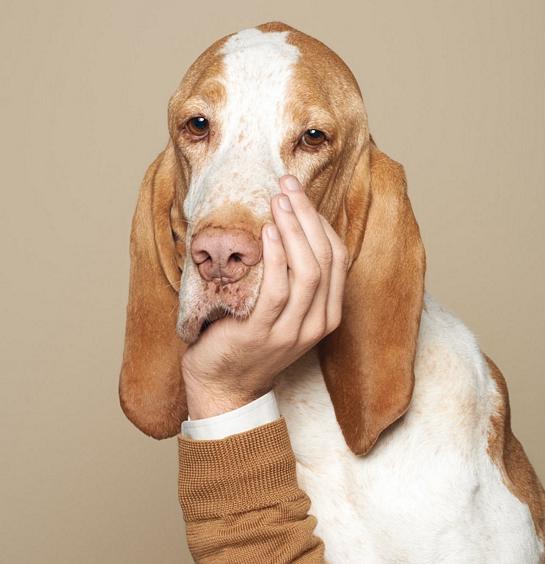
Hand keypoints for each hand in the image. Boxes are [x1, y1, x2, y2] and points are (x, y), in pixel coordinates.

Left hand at [181, 175, 348, 418]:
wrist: (225, 386)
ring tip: (279, 200)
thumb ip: (292, 279)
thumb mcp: (283, 311)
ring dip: (294, 229)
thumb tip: (286, 227)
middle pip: (326, 257)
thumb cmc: (250, 340)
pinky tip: (267, 232)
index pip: (338, 258)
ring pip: (308, 270)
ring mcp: (292, 331)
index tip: (299, 195)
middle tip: (288, 184)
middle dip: (308, 216)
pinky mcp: (262, 334)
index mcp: (327, 314)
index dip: (321, 222)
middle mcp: (316, 323)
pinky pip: (277, 290)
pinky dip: (275, 257)